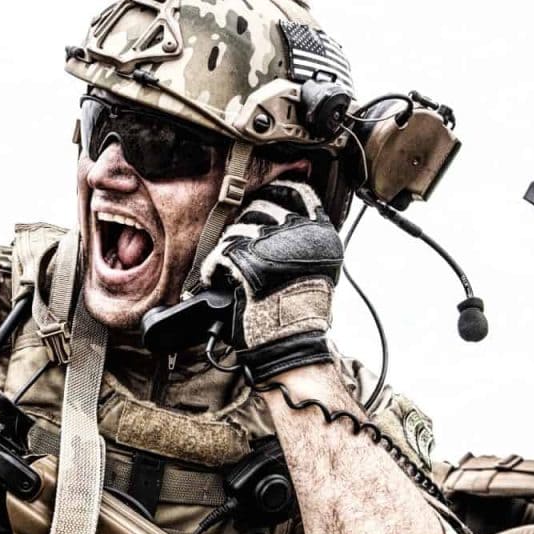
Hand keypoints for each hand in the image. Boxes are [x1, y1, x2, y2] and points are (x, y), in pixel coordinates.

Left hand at [200, 179, 342, 382]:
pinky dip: (214, 268)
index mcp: (320, 233)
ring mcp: (272, 245)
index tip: (267, 193)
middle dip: (246, 224)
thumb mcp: (319, 267)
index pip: (298, 193)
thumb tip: (285, 212)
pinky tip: (217, 279)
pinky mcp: (246, 262)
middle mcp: (298, 233)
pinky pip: (220, 253)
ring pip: (237, 230)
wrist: (292, 343)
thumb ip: (306, 237)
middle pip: (260, 207)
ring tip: (232, 268)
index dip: (278, 190)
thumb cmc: (303, 311)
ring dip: (229, 248)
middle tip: (244, 248)